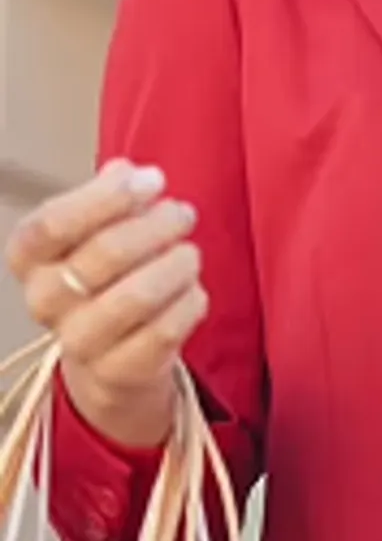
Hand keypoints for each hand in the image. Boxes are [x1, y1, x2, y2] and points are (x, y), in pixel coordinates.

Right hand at [4, 161, 204, 448]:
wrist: (107, 350)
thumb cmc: (105, 271)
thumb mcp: (96, 226)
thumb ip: (110, 193)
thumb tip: (126, 170)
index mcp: (30, 256)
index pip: (53, 223)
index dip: (109, 196)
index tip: (153, 181)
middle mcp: (44, 300)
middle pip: (106, 252)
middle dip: (159, 225)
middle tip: (183, 213)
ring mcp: (79, 341)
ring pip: (138, 294)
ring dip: (178, 264)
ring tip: (190, 253)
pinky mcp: (119, 370)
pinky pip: (166, 330)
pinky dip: (190, 302)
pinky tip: (192, 290)